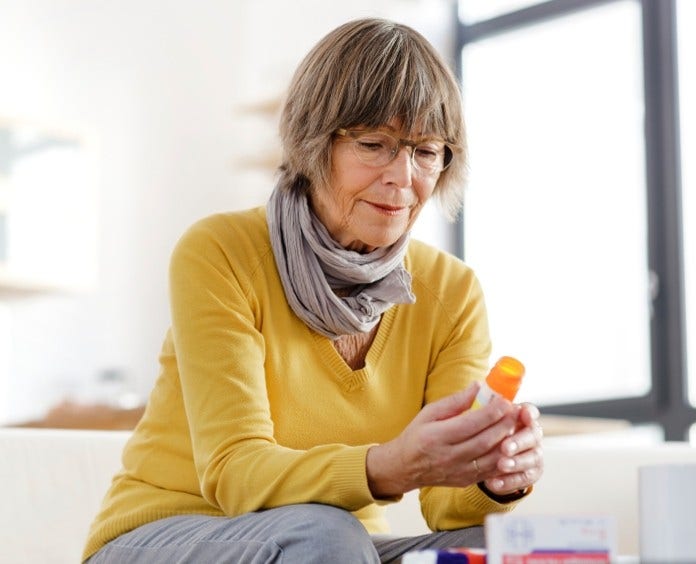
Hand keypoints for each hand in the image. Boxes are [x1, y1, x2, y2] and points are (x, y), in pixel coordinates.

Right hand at [366, 382, 519, 497]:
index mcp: (437, 436)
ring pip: (492, 458)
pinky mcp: (466, 481)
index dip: (491, 412)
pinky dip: (504, 458)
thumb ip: (455, 401)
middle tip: (516, 411)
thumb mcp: (429, 413)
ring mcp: (459, 471)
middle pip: (485, 441)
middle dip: (505, 424)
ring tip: (516, 426)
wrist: (405, 467)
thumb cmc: (417, 435)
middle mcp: (449, 456)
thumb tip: (478, 386)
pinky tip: (510, 445)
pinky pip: (491, 471)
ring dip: (509, 442)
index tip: (505, 400)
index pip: (471, 423)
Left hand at [480, 402, 543, 496]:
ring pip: (532, 459)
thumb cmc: (476, 428)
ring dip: (517, 462)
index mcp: (520, 416)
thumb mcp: (471, 415)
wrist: (484, 454)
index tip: (522, 413)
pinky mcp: (528, 472)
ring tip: (501, 465)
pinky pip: (524, 479)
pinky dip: (509, 482)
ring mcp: (532, 453)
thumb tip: (478, 386)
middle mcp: (530, 433)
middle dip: (520, 441)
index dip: (528, 412)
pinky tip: (493, 484)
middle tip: (505, 447)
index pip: (529, 411)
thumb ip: (475, 402)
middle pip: (534, 435)